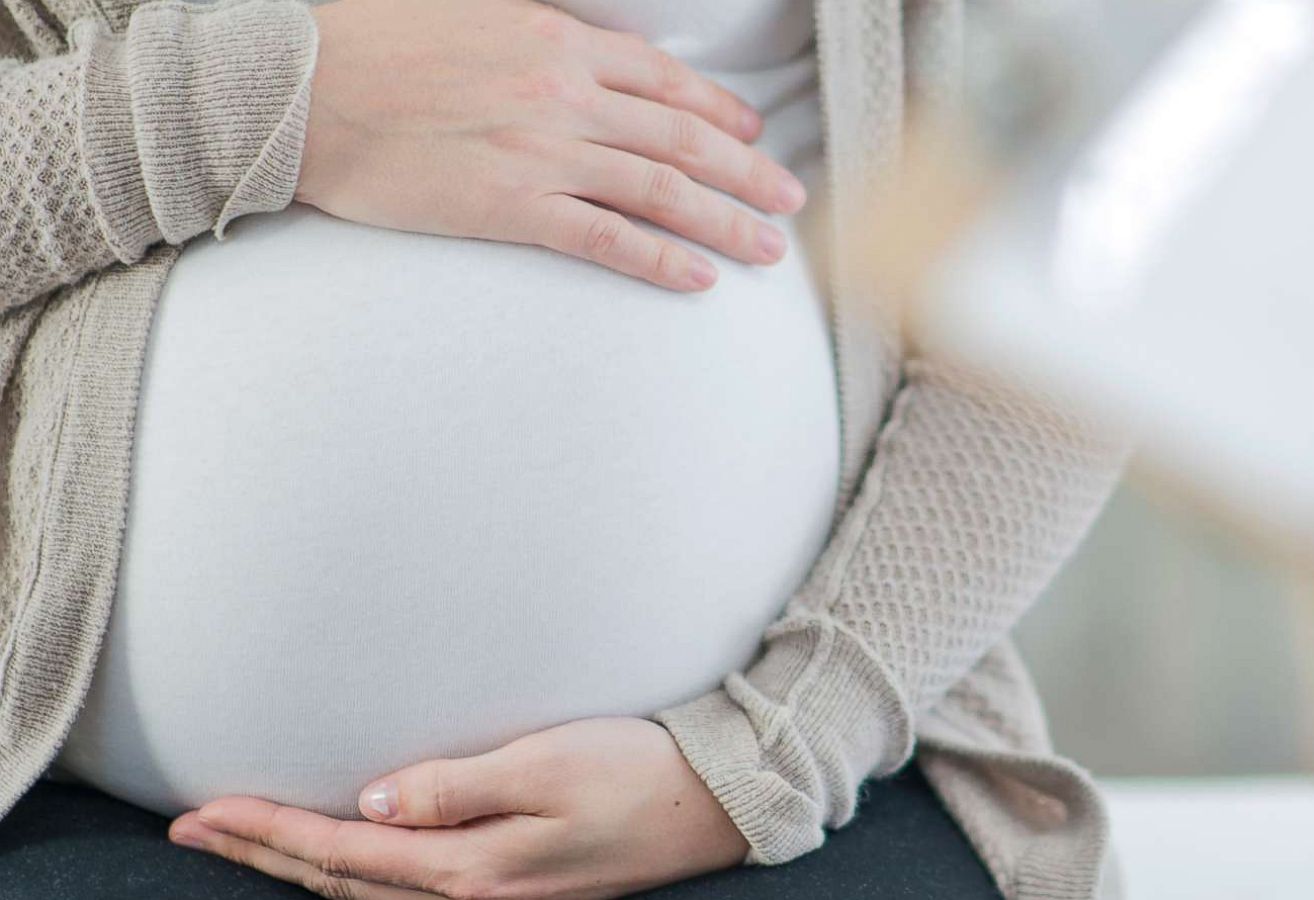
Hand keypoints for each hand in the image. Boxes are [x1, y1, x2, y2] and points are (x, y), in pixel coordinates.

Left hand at [168, 718, 748, 898]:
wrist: (714, 804)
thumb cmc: (637, 771)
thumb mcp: (546, 764)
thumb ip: (453, 787)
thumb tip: (368, 805)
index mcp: (473, 870)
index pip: (342, 854)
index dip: (266, 833)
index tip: (203, 812)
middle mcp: (475, 898)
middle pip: (339, 885)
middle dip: (261, 856)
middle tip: (191, 830)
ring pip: (367, 897)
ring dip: (298, 870)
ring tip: (247, 843)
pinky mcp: (516, 887)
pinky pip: (406, 894)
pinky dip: (354, 879)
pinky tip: (344, 861)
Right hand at [300, 0, 807, 291]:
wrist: (297, 88)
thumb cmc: (373, 44)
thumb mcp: (472, 11)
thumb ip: (539, 35)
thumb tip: (585, 56)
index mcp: (557, 39)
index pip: (665, 80)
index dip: (721, 111)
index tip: (754, 135)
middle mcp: (563, 93)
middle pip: (683, 139)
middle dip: (748, 172)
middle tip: (790, 202)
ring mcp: (541, 152)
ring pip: (661, 190)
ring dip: (725, 221)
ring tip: (767, 250)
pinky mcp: (509, 207)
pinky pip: (605, 238)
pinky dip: (659, 258)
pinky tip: (698, 277)